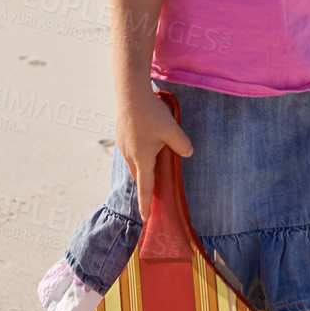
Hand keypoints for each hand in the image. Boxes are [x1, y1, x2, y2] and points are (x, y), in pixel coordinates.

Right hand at [116, 86, 192, 219]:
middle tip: (154, 194)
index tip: (146, 218)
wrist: (130, 92)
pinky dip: (139, 155)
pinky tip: (147, 143)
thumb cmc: (151, 113)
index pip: (145, 187)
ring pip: (134, 163)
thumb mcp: (172, 130)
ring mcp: (123, 145)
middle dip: (146, 185)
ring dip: (142, 168)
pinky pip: (131, 152)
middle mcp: (130, 155)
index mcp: (142, 158)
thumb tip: (187, 153)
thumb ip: (181, 144)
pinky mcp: (122, 135)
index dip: (146, 204)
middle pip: (139, 176)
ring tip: (154, 166)